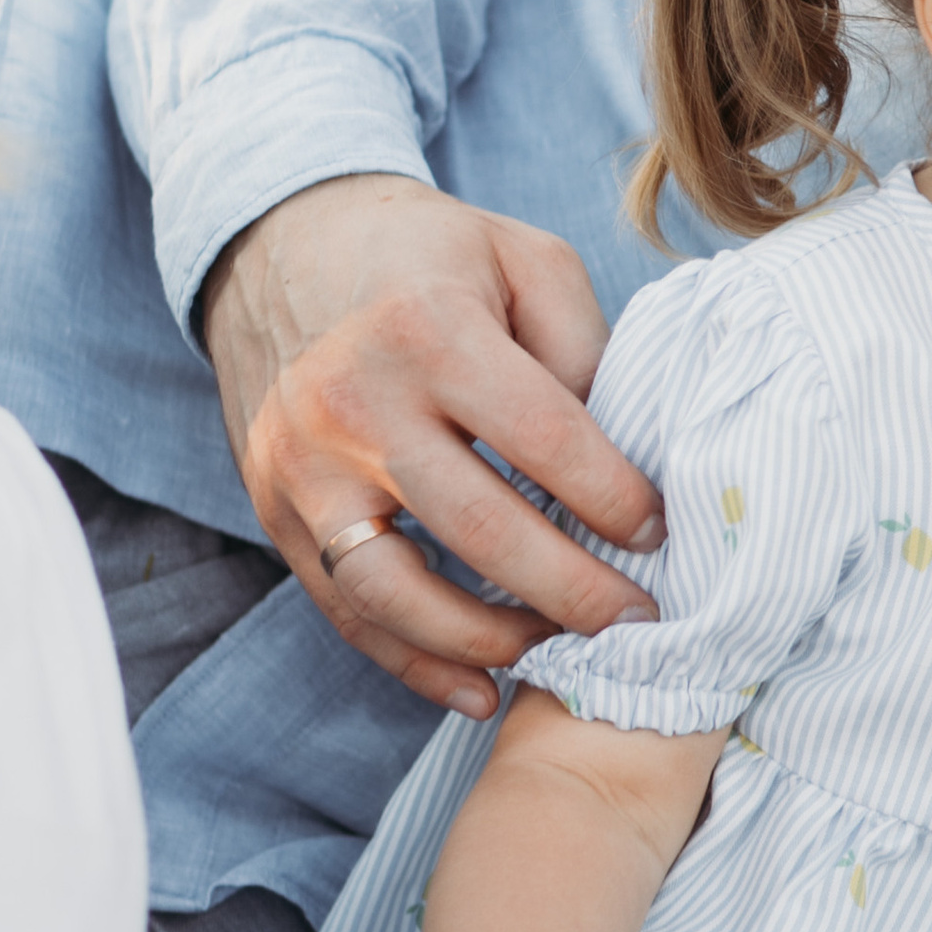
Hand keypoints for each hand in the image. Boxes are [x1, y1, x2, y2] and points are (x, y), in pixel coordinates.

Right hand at [205, 176, 664, 714]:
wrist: (281, 244)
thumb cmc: (428, 255)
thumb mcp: (524, 258)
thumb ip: (580, 348)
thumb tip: (622, 457)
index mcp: (429, 329)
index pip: (543, 438)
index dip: (614, 497)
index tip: (658, 531)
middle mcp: (354, 403)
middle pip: (480, 529)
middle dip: (574, 590)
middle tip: (637, 617)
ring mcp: (302, 466)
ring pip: (398, 592)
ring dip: (490, 641)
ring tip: (559, 651)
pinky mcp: (273, 510)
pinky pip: (346, 610)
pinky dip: (413, 662)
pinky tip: (479, 687)